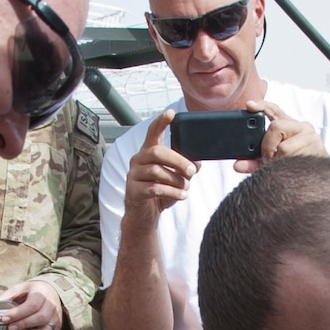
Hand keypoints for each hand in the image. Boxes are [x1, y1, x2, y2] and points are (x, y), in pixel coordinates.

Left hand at [0, 279, 64, 329]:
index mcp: (42, 294)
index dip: (18, 313)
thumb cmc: (31, 292)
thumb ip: (6, 297)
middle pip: (40, 319)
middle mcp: (52, 307)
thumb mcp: (19, 289)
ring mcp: (55, 320)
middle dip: (22, 326)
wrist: (50, 292)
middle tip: (8, 328)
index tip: (4, 318)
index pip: (33, 305)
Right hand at [123, 111, 195, 227]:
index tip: (171, 113)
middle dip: (178, 160)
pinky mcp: (133, 191)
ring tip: (186, 188)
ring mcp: (133, 175)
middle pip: (157, 152)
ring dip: (176, 180)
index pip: (153, 132)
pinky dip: (172, 192)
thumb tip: (196, 162)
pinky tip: (182, 196)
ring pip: (157, 171)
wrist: (144, 215)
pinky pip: (154, 188)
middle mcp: (138, 160)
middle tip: (192, 170)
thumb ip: (185, 167)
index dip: (161, 122)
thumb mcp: (176, 178)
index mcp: (148, 152)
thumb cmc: (160, 192)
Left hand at [237, 100, 324, 172]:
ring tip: (282, 167)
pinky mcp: (318, 149)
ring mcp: (311, 137)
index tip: (249, 105)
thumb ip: (253, 162)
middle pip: (276, 127)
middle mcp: (302, 127)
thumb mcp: (271, 161)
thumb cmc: (294, 167)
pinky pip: (294, 158)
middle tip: (269, 159)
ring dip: (278, 161)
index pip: (274, 109)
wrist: (319, 179)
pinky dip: (287, 166)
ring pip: (285, 147)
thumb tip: (237, 165)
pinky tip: (291, 170)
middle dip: (268, 146)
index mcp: (290, 126)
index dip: (261, 105)